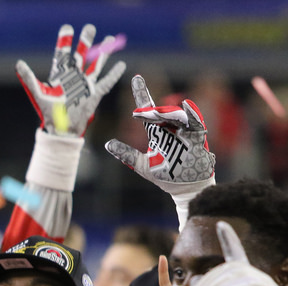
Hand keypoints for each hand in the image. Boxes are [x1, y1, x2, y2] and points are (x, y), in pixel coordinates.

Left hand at [16, 24, 125, 136]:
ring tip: (110, 38)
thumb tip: (19, 63)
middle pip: (81, 55)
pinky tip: (121, 64)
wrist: (62, 128)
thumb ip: (29, 78)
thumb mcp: (38, 93)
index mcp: (60, 75)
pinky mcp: (94, 93)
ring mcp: (85, 84)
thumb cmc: (49, 112)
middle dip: (86, 42)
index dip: (65, 41)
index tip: (67, 28)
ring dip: (103, 52)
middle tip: (90, 28)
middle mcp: (73, 77)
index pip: (63, 54)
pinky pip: (106, 82)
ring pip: (96, 64)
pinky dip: (114, 74)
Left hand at [105, 75, 214, 190]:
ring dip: (167, 113)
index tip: (136, 77)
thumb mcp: (141, 165)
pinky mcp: (197, 139)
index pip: (148, 110)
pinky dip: (192, 114)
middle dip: (151, 111)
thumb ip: (126, 154)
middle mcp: (170, 128)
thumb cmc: (164, 175)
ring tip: (155, 114)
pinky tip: (186, 105)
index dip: (142, 93)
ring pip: (176, 116)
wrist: (184, 188)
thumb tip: (108, 144)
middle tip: (139, 111)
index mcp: (157, 131)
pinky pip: (195, 124)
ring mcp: (184, 132)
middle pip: (161, 113)